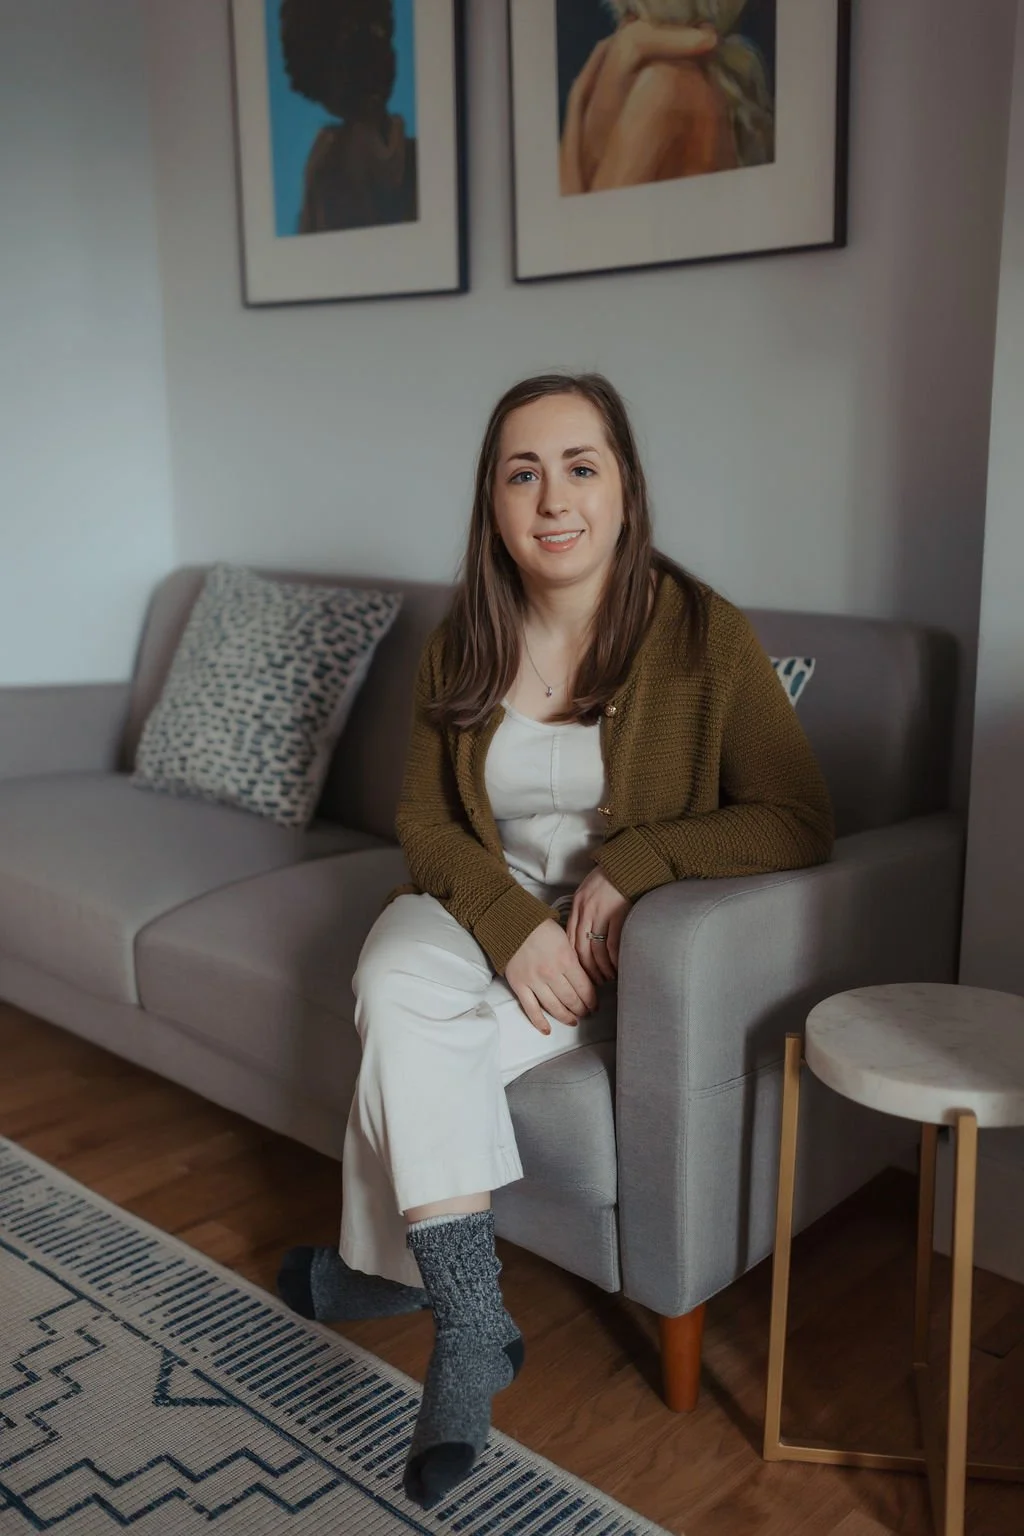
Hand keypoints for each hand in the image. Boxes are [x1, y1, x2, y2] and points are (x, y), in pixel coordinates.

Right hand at [505, 919, 598, 1035]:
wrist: (511, 923)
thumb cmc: (540, 928)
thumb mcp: (565, 938)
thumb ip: (574, 959)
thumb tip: (586, 977)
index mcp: (566, 959)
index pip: (584, 988)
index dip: (592, 1000)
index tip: (595, 1005)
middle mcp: (552, 973)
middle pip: (572, 1000)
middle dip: (582, 1009)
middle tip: (587, 1013)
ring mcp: (534, 981)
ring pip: (554, 1007)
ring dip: (566, 1017)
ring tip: (573, 1021)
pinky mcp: (519, 986)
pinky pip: (531, 1009)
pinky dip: (539, 1022)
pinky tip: (547, 1030)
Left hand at [566, 865, 629, 984]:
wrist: (627, 864)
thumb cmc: (608, 879)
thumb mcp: (587, 892)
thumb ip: (583, 911)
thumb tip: (581, 934)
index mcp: (577, 906)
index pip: (570, 940)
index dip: (574, 960)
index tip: (580, 974)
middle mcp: (586, 911)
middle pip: (581, 949)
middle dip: (587, 970)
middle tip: (594, 983)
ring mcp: (602, 913)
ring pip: (596, 950)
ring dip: (602, 967)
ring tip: (608, 978)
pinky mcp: (619, 914)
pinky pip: (613, 943)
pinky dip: (614, 959)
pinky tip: (618, 967)